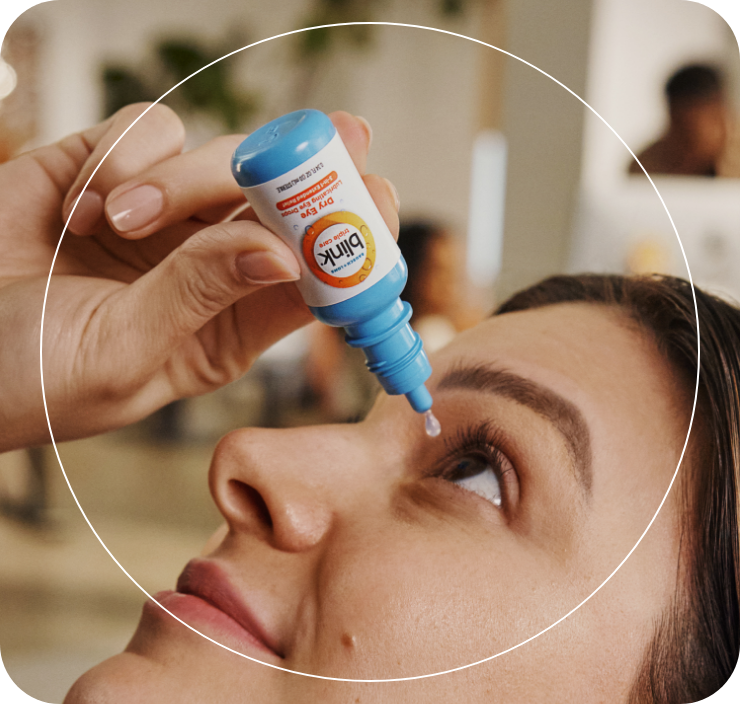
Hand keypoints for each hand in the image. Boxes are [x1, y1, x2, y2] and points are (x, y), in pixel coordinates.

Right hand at [0, 103, 398, 451]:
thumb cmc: (32, 378)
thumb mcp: (124, 352)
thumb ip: (201, 296)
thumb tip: (285, 253)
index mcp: (234, 325)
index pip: (317, 278)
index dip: (354, 237)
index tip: (377, 199)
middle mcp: (213, 266)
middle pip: (286, 204)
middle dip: (302, 173)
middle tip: (325, 139)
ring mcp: (170, 216)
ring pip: (223, 159)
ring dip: (181, 180)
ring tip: (119, 222)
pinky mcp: (118, 169)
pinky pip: (153, 131)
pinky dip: (125, 154)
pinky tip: (82, 203)